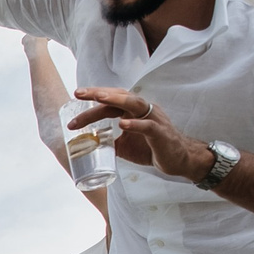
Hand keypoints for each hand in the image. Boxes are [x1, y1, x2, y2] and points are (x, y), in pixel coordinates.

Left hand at [68, 88, 208, 181]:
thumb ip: (108, 141)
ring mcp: (154, 119)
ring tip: (99, 98)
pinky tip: (122, 124)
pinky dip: (135, 124)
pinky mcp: (161, 133)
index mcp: (134, 111)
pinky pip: (148, 126)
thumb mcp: (125, 144)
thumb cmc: (152, 148)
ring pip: (134, 104)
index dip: (94, 97)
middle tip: (78, 93)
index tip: (74, 96)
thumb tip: (88, 145)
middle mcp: (144, 110)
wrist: (179, 159)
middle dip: (98, 93)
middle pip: (120, 96)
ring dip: (115, 100)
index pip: (111, 100)